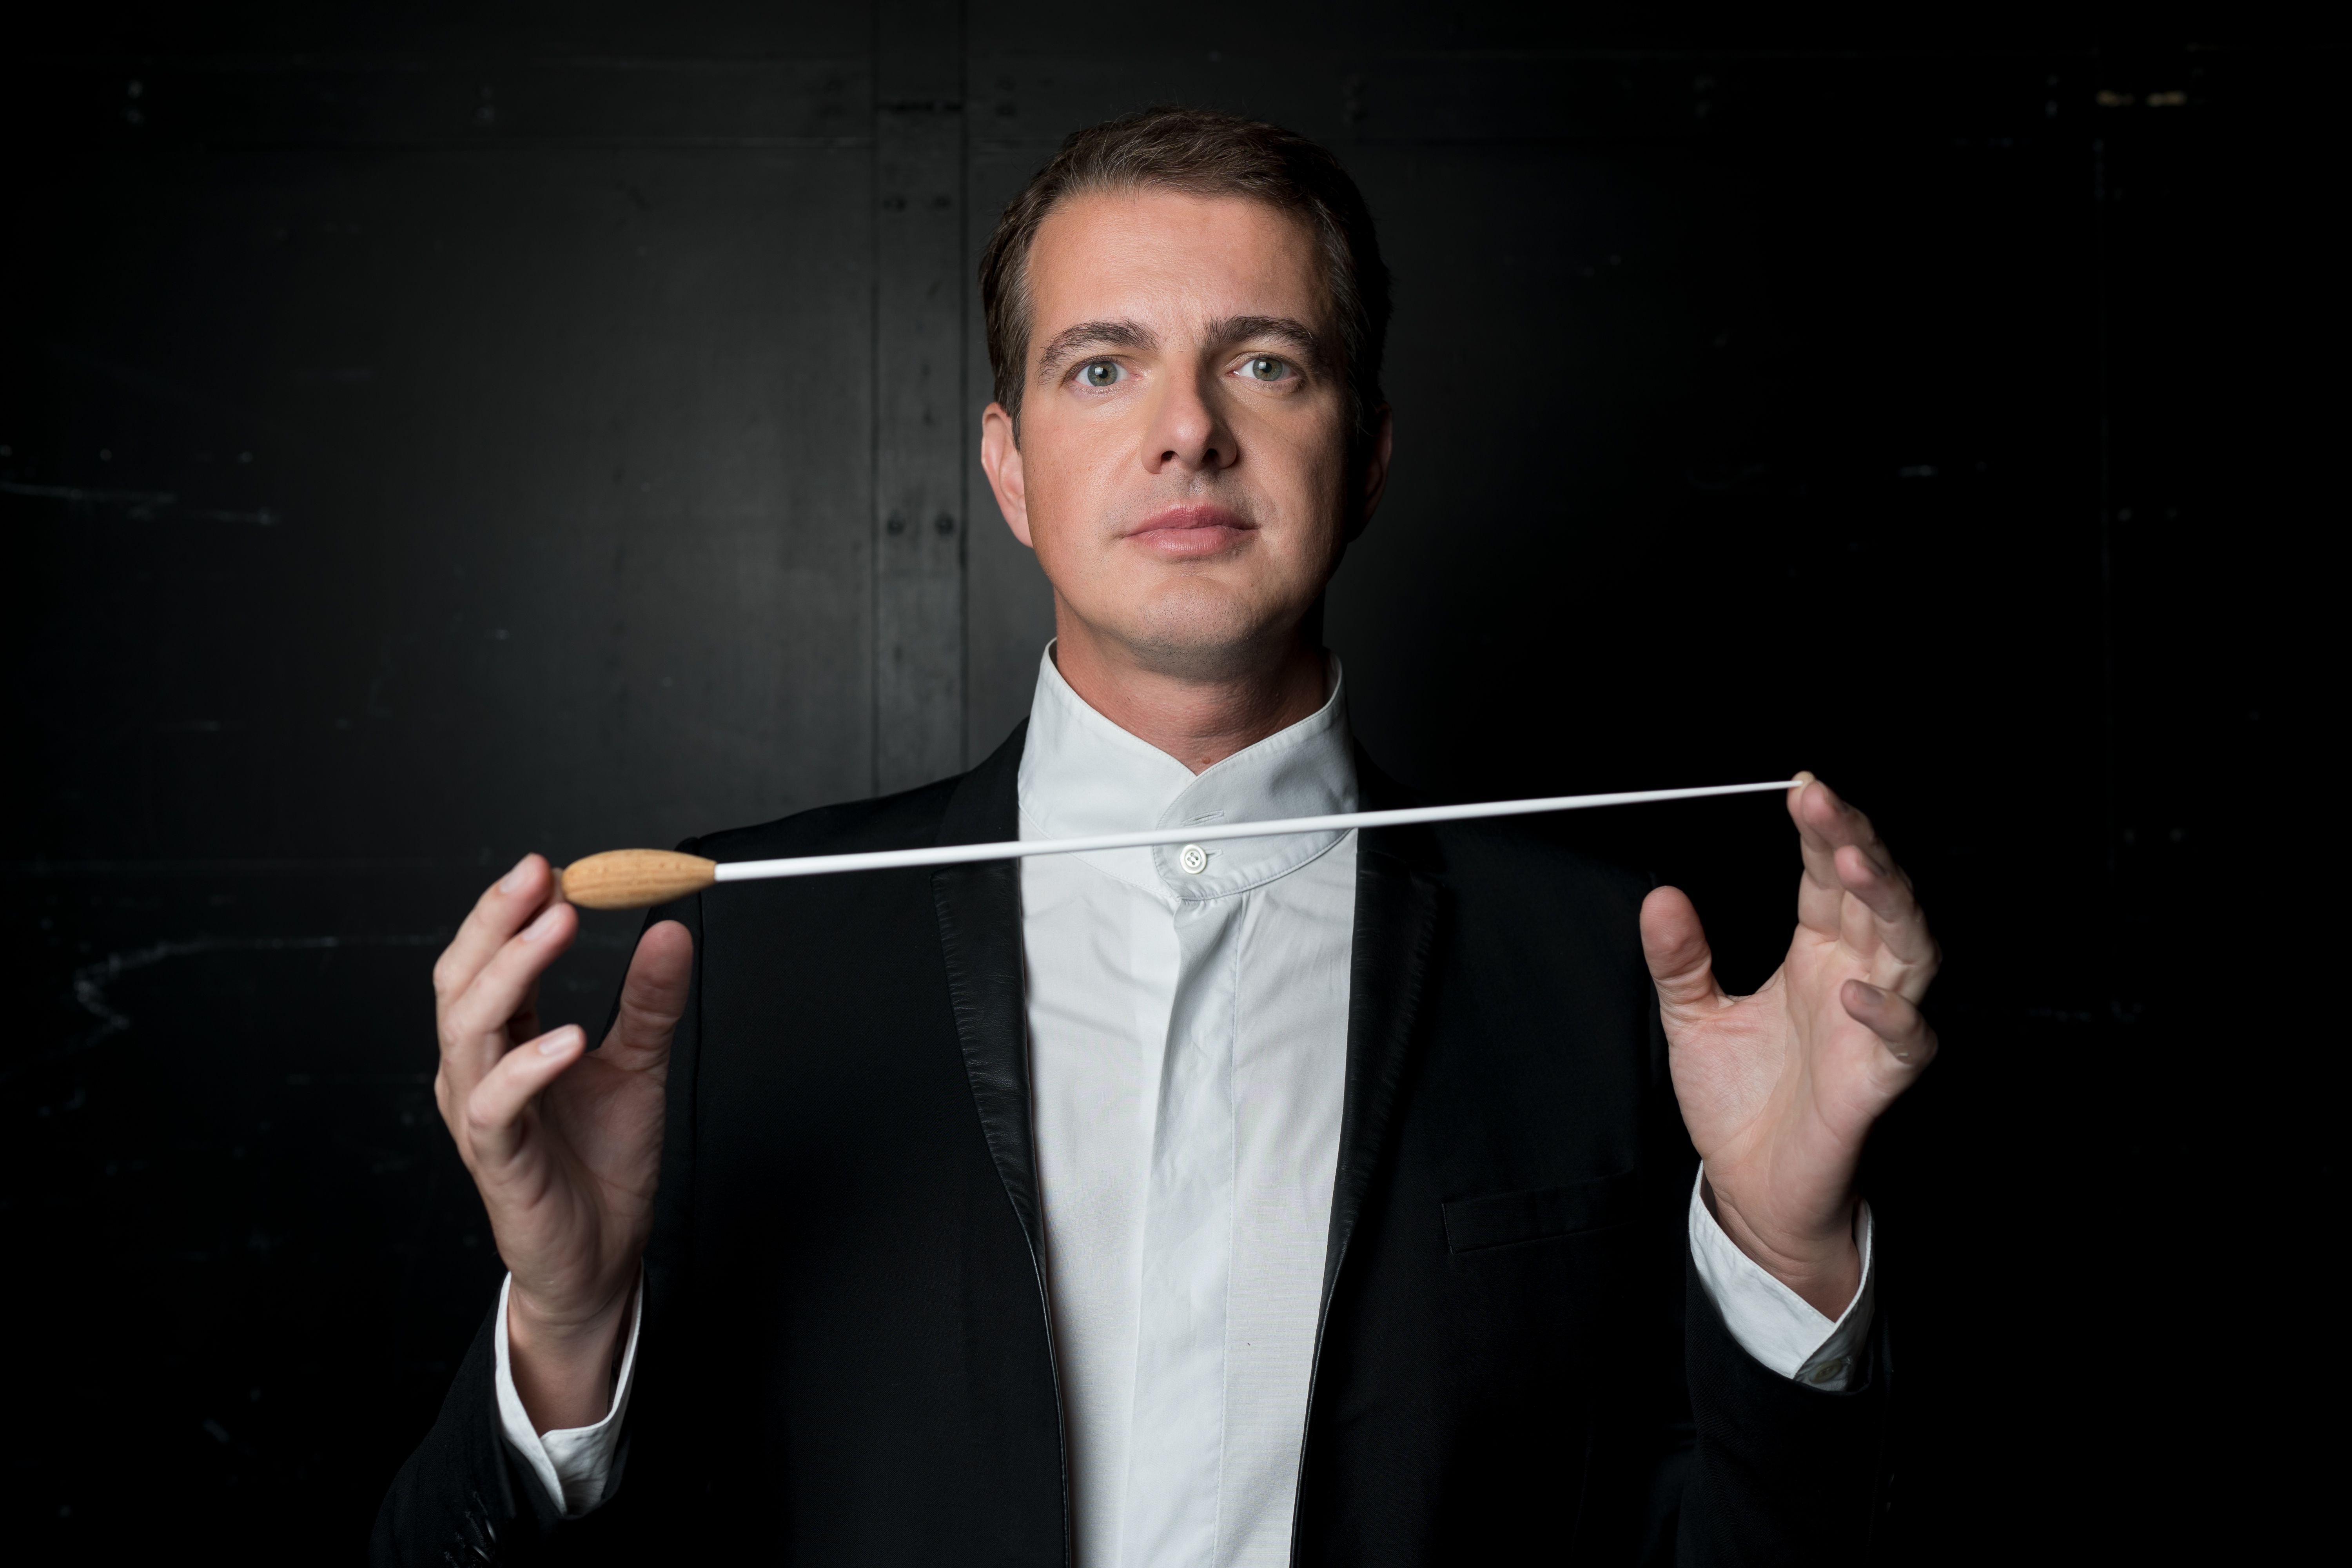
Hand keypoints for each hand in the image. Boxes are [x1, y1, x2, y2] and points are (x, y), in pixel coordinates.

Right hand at [432, 854, 691, 1429]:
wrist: (602, 1256)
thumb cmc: (604, 1162)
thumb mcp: (640, 1065)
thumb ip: (649, 1001)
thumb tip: (670, 929)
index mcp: (504, 1042)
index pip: (490, 960)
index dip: (513, 911)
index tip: (554, 868)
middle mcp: (477, 1071)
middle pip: (462, 979)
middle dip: (496, 921)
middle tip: (540, 875)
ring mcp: (480, 1116)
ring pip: (468, 1029)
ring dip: (512, 971)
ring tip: (556, 925)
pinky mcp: (497, 1162)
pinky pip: (496, 1106)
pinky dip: (528, 1065)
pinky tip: (567, 1038)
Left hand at [1642, 775, 1938, 1314]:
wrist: (1751, 1186)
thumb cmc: (1739, 1102)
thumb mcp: (1692, 1017)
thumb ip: (1680, 958)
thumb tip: (1659, 899)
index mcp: (1816, 954)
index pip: (1827, 878)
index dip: (1822, 833)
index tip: (1802, 791)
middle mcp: (1853, 978)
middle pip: (1874, 896)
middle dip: (1854, 845)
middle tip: (1824, 804)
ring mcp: (1871, 1027)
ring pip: (1909, 950)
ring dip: (1887, 905)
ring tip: (1854, 865)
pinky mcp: (1878, 1081)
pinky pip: (1906, 1040)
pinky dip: (1888, 1013)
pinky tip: (1855, 992)